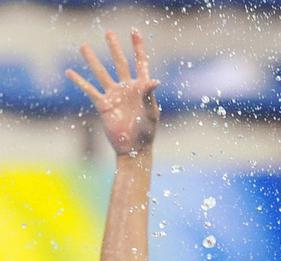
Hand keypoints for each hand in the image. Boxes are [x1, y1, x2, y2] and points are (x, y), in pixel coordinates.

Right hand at [66, 30, 159, 155]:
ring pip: (101, 73)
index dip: (138, 47)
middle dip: (114, 48)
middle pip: (120, 63)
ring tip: (83, 46)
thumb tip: (154, 80)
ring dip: (92, 60)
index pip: (140, 63)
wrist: (133, 149)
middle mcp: (127, 89)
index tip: (134, 32)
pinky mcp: (103, 105)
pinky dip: (79, 81)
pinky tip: (69, 72)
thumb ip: (150, 95)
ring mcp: (114, 96)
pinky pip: (89, 90)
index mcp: (142, 89)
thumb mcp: (151, 113)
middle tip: (108, 33)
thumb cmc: (146, 133)